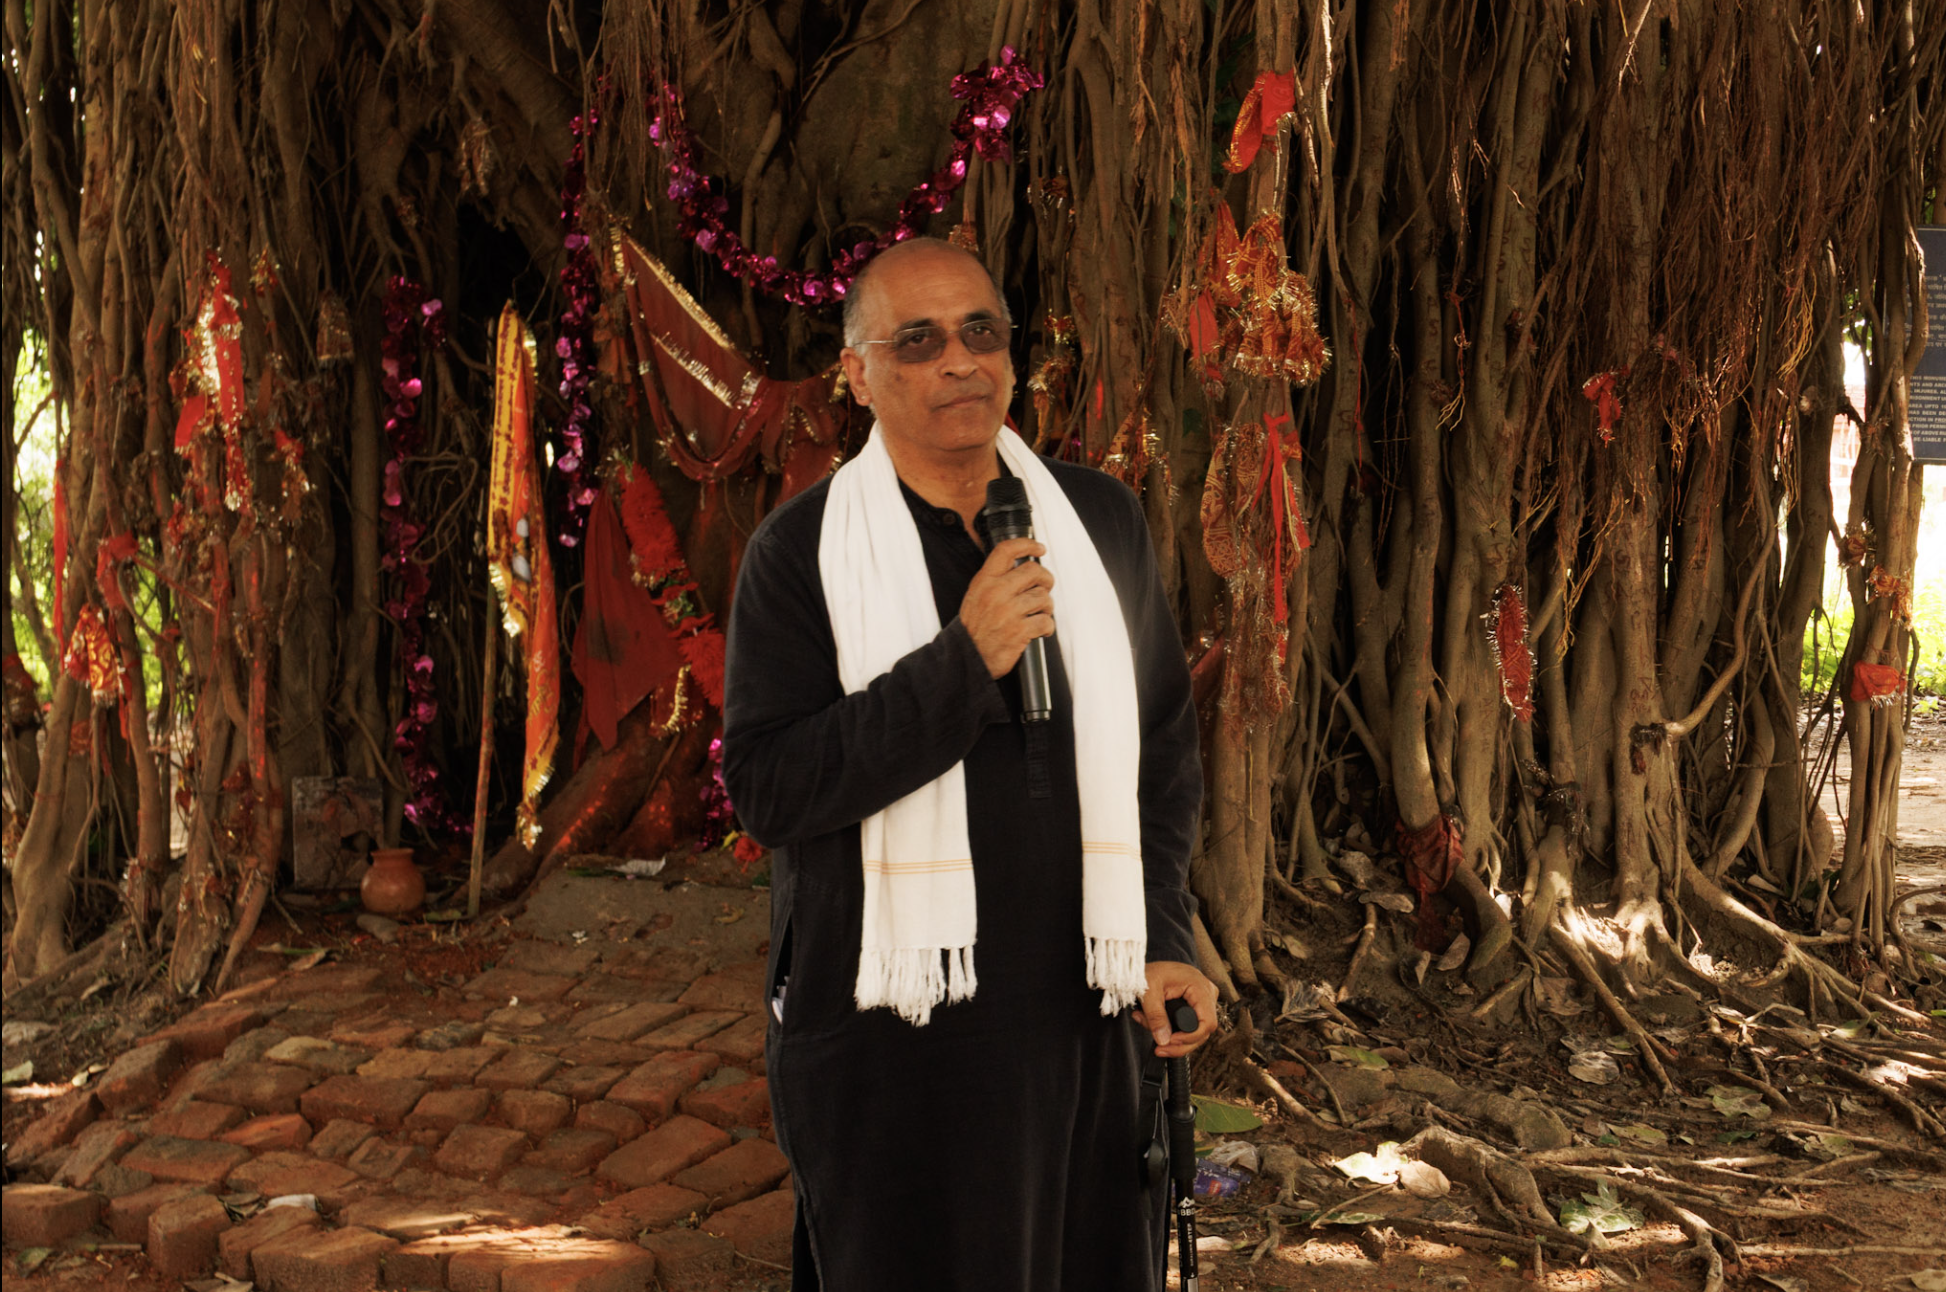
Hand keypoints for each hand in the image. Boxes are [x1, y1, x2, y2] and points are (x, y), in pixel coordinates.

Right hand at [959, 537, 1055, 678]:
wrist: (966, 657)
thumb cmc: (974, 627)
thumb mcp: (976, 595)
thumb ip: (996, 580)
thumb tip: (1023, 568)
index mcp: (984, 581)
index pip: (1006, 551)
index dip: (1027, 545)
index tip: (1039, 548)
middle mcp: (996, 593)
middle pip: (1034, 571)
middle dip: (1046, 580)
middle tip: (1044, 589)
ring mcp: (1008, 612)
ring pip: (1044, 598)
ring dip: (1046, 607)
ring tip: (1037, 614)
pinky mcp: (1019, 631)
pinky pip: (1046, 621)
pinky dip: (1047, 627)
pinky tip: (1040, 630)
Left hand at [1133, 960, 1217, 1057]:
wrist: (1143, 966)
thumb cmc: (1147, 972)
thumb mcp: (1147, 992)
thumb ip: (1155, 1016)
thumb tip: (1164, 1040)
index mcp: (1199, 986)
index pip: (1207, 1022)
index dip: (1191, 1037)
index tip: (1170, 1042)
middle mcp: (1207, 993)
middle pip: (1203, 1031)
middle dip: (1179, 1043)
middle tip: (1159, 1049)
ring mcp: (1204, 1000)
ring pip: (1196, 1032)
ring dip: (1172, 1038)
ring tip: (1146, 1026)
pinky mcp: (1196, 1005)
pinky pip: (1189, 1026)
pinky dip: (1172, 1030)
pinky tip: (1152, 1025)